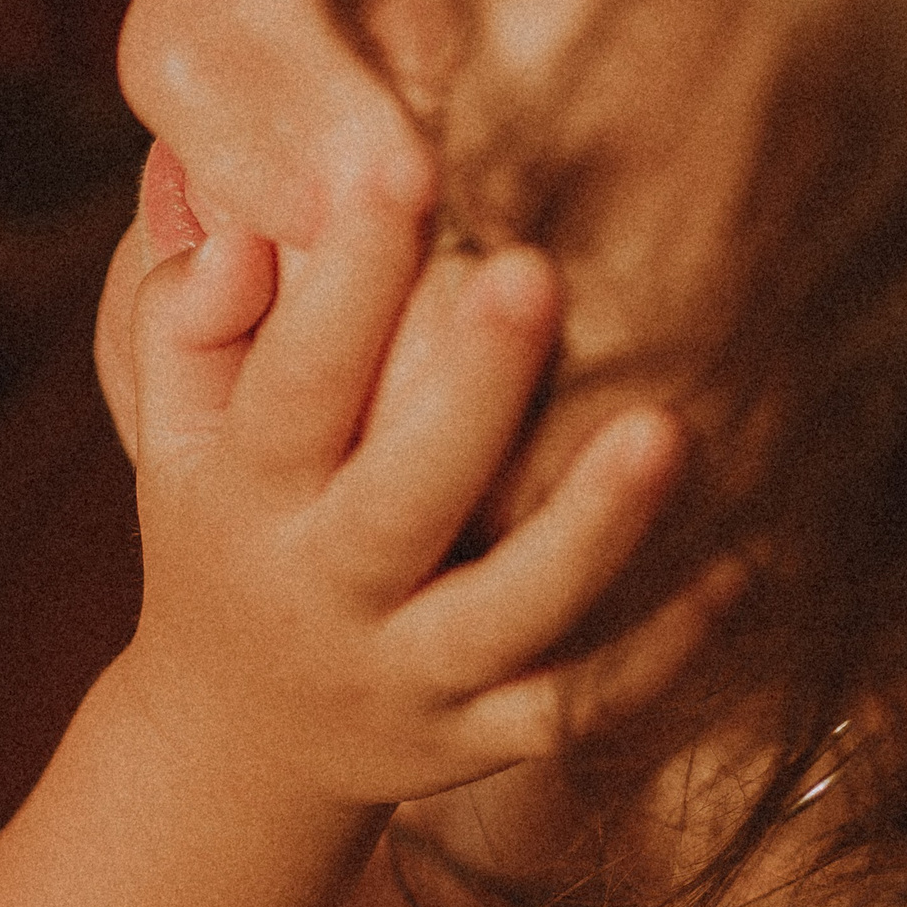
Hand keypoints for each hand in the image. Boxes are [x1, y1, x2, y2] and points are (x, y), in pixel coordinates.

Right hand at [117, 199, 737, 807]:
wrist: (233, 745)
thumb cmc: (221, 542)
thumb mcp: (171, 440)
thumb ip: (185, 324)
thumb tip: (233, 220)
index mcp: (244, 499)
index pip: (291, 383)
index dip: (344, 277)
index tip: (397, 161)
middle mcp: (321, 589)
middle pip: (398, 498)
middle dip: (468, 390)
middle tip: (531, 270)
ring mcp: (404, 672)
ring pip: (504, 612)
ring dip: (588, 528)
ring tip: (666, 427)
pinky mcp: (479, 738)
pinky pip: (577, 704)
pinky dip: (659, 651)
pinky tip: (736, 570)